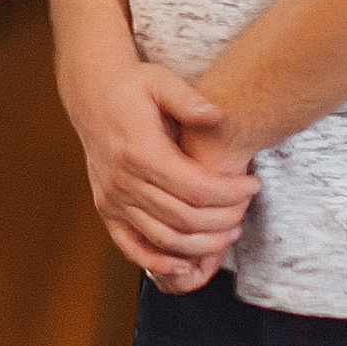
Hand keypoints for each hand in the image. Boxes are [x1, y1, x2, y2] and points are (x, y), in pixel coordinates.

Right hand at [66, 43, 255, 292]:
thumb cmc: (133, 89)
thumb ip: (188, 99)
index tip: (254, 185)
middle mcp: (124, 181)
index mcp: (141, 152)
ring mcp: (113, 200)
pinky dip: (158, 263)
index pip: (197, 188)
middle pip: (185, 218)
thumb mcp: (160, 81)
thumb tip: (216, 115)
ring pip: (164, 238)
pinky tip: (185, 264)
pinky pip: (131, 247)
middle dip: (224, 219)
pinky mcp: (107, 210)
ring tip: (229, 231)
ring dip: (202, 244)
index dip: (231, 193)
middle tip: (246, 209)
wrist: (92, 98)